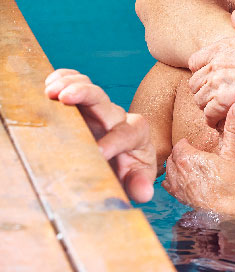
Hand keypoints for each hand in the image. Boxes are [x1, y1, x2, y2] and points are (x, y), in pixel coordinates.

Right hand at [44, 69, 155, 201]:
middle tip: (65, 97)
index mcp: (136, 133)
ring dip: (71, 85)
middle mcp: (117, 117)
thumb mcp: (135, 178)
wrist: (121, 159)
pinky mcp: (84, 102)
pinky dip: (64, 78)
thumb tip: (145, 193)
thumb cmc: (128, 170)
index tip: (99, 152)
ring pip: (89, 89)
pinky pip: (77, 82)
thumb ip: (138, 182)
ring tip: (51, 90)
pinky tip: (51, 81)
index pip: (126, 133)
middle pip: (104, 101)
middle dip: (85, 95)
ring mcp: (99, 108)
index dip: (114, 141)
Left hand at [163, 100, 234, 214]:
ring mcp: (178, 190)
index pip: (181, 144)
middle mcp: (177, 174)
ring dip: (180, 169)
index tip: (202, 144)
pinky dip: (179, 184)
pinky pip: (173, 188)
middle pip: (174, 158)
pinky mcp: (182, 202)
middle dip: (184, 155)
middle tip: (199, 154)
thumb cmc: (234, 187)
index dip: (192, 143)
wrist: (231, 218)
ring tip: (194, 168)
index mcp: (187, 158)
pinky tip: (193, 184)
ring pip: (171, 174)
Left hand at [188, 10, 234, 121]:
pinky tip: (224, 123)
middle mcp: (217, 63)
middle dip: (203, 92)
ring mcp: (219, 82)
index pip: (195, 61)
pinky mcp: (225, 102)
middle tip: (216, 100)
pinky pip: (208, 115)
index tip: (214, 80)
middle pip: (194, 83)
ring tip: (221, 113)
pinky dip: (215, 121)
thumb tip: (234, 14)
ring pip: (199, 100)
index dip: (203, 72)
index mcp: (223, 46)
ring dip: (208, 108)